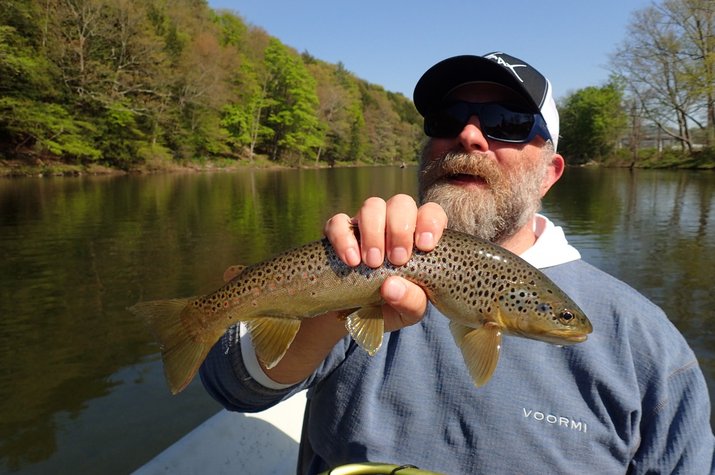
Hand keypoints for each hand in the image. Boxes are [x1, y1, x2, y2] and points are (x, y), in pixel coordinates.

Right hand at [324, 194, 447, 330]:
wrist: (357, 318)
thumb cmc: (394, 309)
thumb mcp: (409, 313)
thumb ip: (410, 301)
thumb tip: (391, 286)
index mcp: (419, 237)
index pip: (431, 212)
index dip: (429, 222)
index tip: (424, 246)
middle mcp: (394, 224)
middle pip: (401, 203)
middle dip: (399, 228)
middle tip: (397, 259)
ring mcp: (365, 226)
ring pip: (371, 206)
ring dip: (373, 231)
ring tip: (372, 263)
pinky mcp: (339, 233)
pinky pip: (337, 222)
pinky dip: (343, 237)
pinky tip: (351, 261)